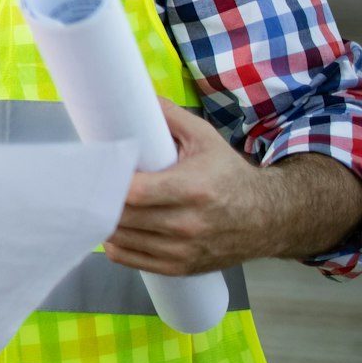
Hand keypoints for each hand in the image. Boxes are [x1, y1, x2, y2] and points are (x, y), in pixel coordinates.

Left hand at [105, 99, 277, 274]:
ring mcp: (183, 251)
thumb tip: (138, 94)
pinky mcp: (180, 268)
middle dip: (102, 199)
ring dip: (106, 221)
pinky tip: (117, 227)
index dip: (110, 182)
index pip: (134, 193)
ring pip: (121, 239)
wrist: (268, 218)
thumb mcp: (205, 139)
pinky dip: (116, 244)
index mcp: (192, 190)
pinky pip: (130, 259)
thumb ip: (170, 117)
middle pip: (123, 217)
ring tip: (102, 202)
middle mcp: (187, 225)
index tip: (99, 169)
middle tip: (92, 183)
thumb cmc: (229, 175)